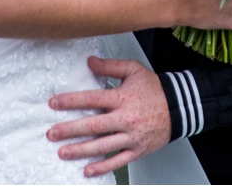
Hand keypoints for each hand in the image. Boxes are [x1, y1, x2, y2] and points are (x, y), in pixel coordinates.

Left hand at [47, 57, 171, 177]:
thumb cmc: (154, 89)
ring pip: (103, 145)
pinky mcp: (137, 149)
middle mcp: (125, 118)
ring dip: (81, 150)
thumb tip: (90, 62)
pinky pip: (118, 160)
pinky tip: (88, 170)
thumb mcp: (133, 70)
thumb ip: (110, 66)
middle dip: (71, 129)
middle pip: (94, 125)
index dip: (71, 101)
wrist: (180, 107)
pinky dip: (103, 166)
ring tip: (63, 153)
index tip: (54, 104)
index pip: (92, 99)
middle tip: (52, 133)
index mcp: (122, 98)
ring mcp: (131, 136)